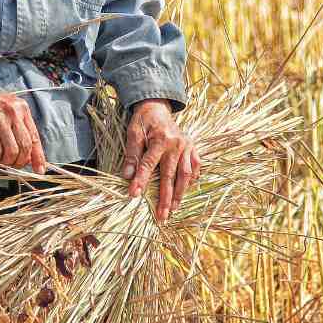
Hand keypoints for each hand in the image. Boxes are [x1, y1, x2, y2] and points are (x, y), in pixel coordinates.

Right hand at [0, 92, 45, 172]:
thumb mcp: (10, 112)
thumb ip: (21, 130)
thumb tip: (30, 157)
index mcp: (22, 110)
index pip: (34, 137)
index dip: (38, 157)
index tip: (39, 169)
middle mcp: (13, 114)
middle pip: (25, 146)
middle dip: (21, 161)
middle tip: (14, 165)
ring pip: (12, 151)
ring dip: (7, 161)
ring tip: (2, 161)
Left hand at [122, 99, 199, 221]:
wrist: (157, 107)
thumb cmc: (144, 121)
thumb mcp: (133, 132)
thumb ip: (131, 154)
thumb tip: (127, 175)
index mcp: (160, 139)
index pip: (148, 164)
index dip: (141, 180)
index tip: (133, 195)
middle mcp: (176, 144)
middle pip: (170, 175)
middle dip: (165, 197)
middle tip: (161, 215)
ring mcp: (187, 146)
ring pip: (185, 174)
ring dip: (180, 193)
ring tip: (174, 209)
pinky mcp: (192, 147)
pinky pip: (195, 166)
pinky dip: (192, 179)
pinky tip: (186, 191)